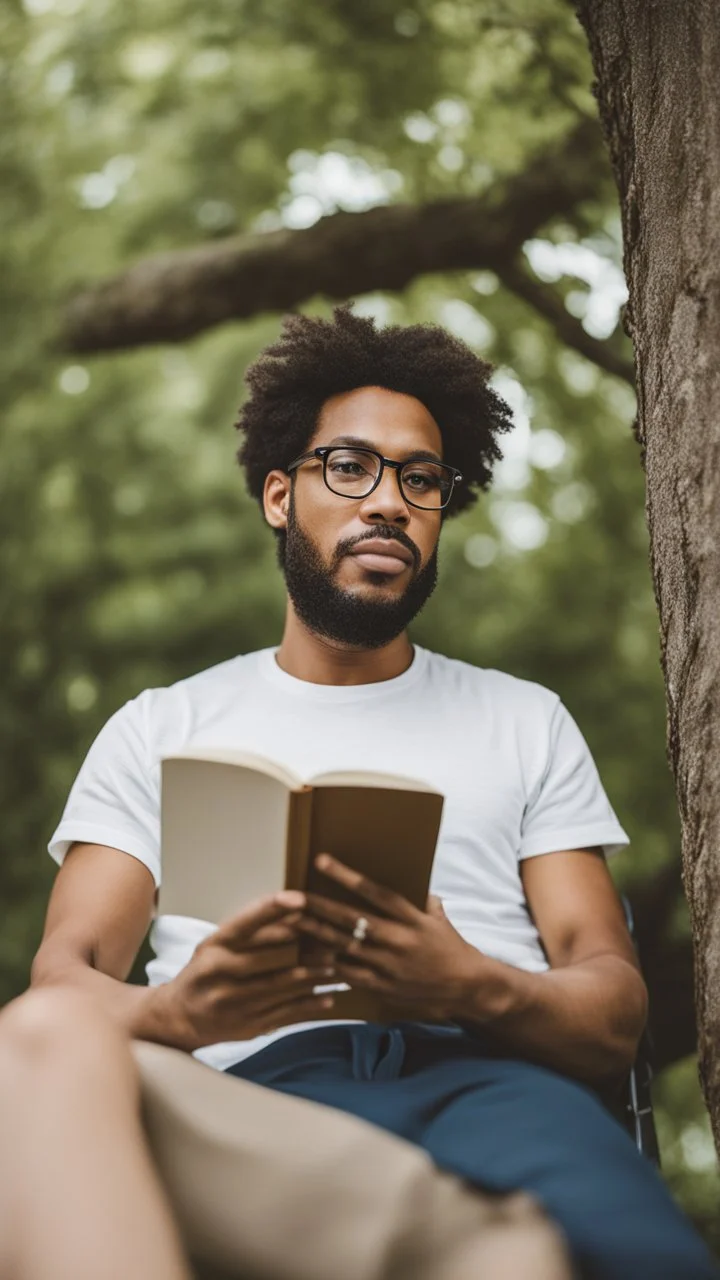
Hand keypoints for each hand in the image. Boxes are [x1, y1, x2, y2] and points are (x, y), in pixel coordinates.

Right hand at [148, 891, 336, 1051]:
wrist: (177, 1017)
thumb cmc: (204, 971)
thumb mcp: (217, 944)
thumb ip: (250, 931)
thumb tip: (297, 912)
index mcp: (215, 945)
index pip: (246, 922)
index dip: (274, 908)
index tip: (302, 898)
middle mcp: (221, 971)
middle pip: (273, 956)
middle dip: (308, 947)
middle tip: (336, 938)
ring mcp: (233, 1002)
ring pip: (283, 986)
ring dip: (315, 976)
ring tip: (338, 966)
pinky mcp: (245, 1026)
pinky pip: (284, 1015)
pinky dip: (309, 1007)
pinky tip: (328, 998)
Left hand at [296, 855, 481, 1021]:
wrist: (466, 987)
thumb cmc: (450, 945)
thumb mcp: (437, 916)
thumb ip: (418, 898)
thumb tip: (406, 876)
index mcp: (411, 918)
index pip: (374, 891)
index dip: (346, 876)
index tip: (321, 860)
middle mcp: (398, 940)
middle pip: (350, 920)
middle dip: (317, 907)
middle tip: (288, 896)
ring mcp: (388, 966)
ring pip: (343, 947)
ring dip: (314, 934)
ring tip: (288, 921)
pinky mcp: (382, 987)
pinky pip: (348, 974)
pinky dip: (328, 963)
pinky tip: (306, 954)